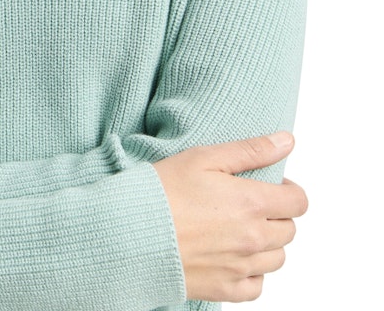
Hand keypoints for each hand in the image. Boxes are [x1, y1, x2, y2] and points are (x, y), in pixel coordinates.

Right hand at [153, 132, 307, 302]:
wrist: (131, 231)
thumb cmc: (163, 189)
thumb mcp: (205, 157)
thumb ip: (252, 150)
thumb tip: (287, 141)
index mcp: (251, 203)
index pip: (298, 202)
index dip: (289, 191)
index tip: (272, 186)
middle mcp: (253, 239)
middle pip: (289, 231)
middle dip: (276, 215)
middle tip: (249, 205)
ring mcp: (240, 268)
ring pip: (277, 259)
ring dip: (266, 244)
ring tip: (238, 229)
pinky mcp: (225, 290)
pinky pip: (257, 286)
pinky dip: (252, 273)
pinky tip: (232, 256)